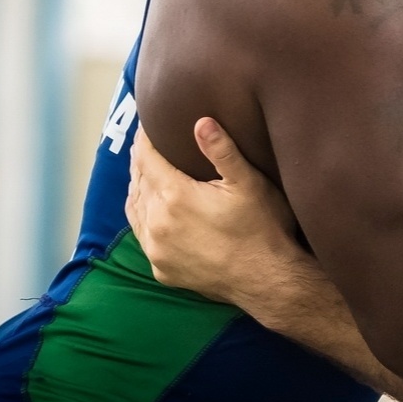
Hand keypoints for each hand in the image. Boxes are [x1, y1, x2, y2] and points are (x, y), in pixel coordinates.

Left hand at [126, 118, 305, 304]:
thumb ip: (222, 151)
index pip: (147, 159)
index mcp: (175, 196)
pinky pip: (142, 236)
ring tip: (145, 173)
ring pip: (135, 209)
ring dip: (138, 188)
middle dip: (141, 161)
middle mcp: (158, 223)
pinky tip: (151, 210)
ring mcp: (157, 250)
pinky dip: (142, 217)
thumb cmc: (262, 228)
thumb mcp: (248, 183)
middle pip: (138, 182)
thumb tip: (201, 122)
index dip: (144, 140)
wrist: (267, 279)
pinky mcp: (161, 269)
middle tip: (145, 145)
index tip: (145, 127)